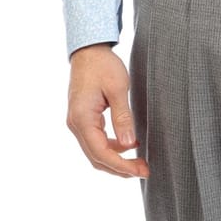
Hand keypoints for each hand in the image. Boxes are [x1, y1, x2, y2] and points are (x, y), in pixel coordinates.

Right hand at [66, 43, 149, 178]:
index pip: (101, 152)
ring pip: (95, 151)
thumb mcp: (117, 88)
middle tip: (144, 170)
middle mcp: (76, 124)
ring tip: (138, 161)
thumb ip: (123, 117)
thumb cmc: (103, 65)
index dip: (122, 165)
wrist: (89, 49)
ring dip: (116, 159)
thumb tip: (129, 145)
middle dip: (120, 167)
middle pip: (96, 157)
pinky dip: (111, 147)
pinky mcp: (83, 118)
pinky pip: (95, 140)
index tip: (141, 170)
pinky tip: (128, 144)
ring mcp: (77, 122)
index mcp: (82, 118)